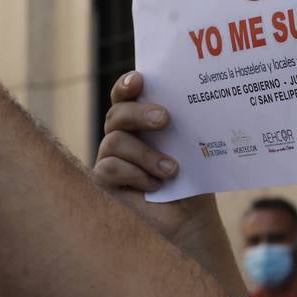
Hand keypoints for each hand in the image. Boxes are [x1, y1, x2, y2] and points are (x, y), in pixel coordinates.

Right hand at [92, 72, 218, 244]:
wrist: (190, 216)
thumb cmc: (191, 177)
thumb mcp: (190, 147)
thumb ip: (183, 124)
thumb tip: (194, 99)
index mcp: (141, 119)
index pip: (126, 94)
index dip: (127, 84)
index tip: (140, 80)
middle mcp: (121, 134)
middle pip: (117, 114)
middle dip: (140, 113)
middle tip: (165, 119)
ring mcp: (109, 157)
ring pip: (115, 141)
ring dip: (146, 154)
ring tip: (171, 169)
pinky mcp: (103, 181)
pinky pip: (110, 167)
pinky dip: (136, 174)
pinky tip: (156, 185)